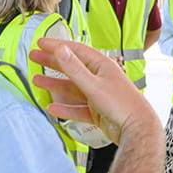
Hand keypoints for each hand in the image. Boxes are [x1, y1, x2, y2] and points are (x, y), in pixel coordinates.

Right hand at [29, 38, 158, 144]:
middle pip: (72, 67)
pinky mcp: (98, 111)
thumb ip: (74, 68)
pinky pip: (77, 108)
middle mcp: (100, 78)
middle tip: (35, 57)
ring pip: (72, 88)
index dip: (57, 46)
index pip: (76, 51)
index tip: (41, 42)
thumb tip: (60, 49)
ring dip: (55, 84)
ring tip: (37, 80)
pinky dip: (65, 108)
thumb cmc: (122, 104)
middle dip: (52, 62)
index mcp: (102, 66)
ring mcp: (99, 95)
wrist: (137, 129)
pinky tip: (53, 108)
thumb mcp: (93, 84)